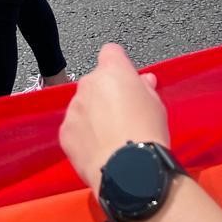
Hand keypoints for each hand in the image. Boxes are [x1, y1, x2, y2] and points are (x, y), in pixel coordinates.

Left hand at [59, 44, 168, 196]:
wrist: (129, 169)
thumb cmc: (147, 134)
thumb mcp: (156, 105)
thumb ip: (145, 88)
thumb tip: (143, 81)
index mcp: (113, 71)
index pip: (111, 52)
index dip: (118, 64)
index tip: (125, 79)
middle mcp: (89, 83)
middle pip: (95, 81)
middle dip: (105, 94)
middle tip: (122, 115)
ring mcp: (74, 107)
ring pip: (82, 105)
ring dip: (92, 115)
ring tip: (111, 138)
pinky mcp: (65, 131)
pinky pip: (74, 128)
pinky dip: (83, 136)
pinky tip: (99, 150)